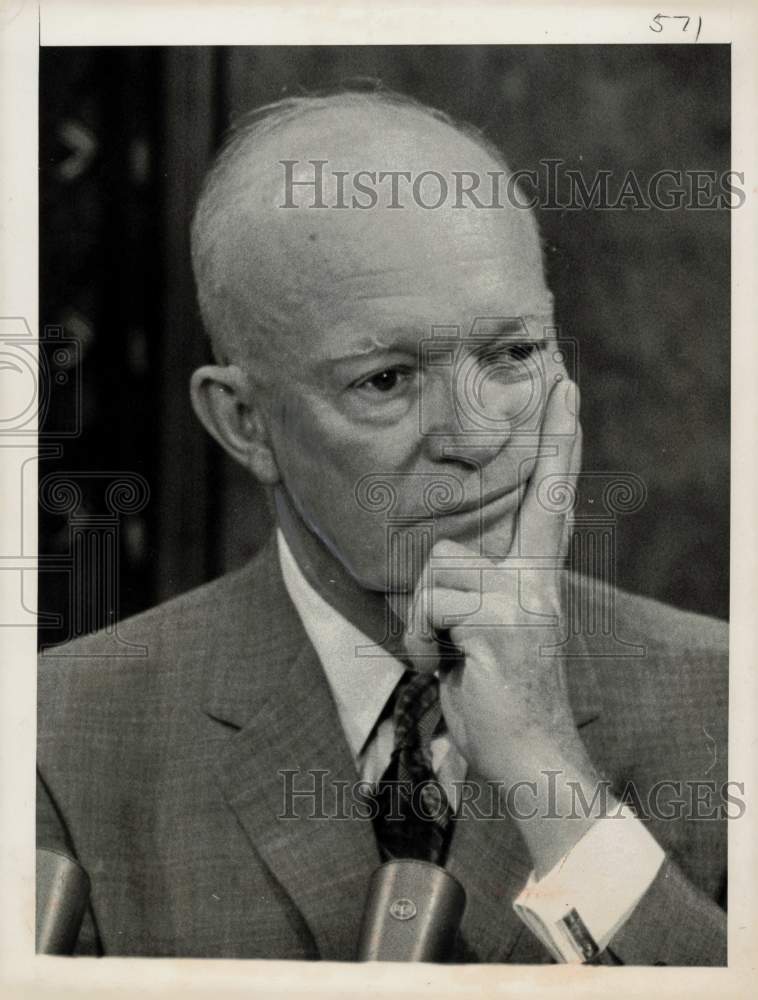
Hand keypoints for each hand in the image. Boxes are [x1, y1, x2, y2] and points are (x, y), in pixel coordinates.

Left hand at [403, 379, 604, 873]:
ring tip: (445, 655)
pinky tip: (443, 667)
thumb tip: (445, 566)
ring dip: (423, 621)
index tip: (564, 394)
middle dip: (528, 474)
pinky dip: (420, 641)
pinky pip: (429, 606)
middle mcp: (537, 579)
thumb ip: (478, 591)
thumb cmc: (497, 695)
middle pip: (513, 512)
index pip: (548, 501)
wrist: (528, 755)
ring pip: (438, 568)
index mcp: (535, 577)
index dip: (557, 447)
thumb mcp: (488, 634)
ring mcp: (522, 598)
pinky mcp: (499, 621)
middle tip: (560, 390)